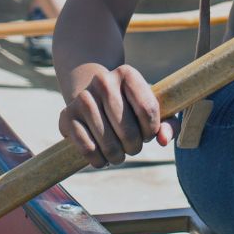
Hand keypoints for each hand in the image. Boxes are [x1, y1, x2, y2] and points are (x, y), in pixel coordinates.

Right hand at [58, 64, 178, 168]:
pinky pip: (88, 149)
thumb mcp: (151, 107)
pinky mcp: (67, 116)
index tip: (148, 134)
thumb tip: (163, 140)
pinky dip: (98, 160)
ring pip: (108, 143)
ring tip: (119, 153)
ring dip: (117, 156)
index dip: (151, 130)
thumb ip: (167, 123)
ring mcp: (83, 98)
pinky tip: (102, 157)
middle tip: (133, 146)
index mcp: (128, 73)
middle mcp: (103, 81)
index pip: (148, 110)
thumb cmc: (130, 104)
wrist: (93, 94)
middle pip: (129, 130)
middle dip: (135, 147)